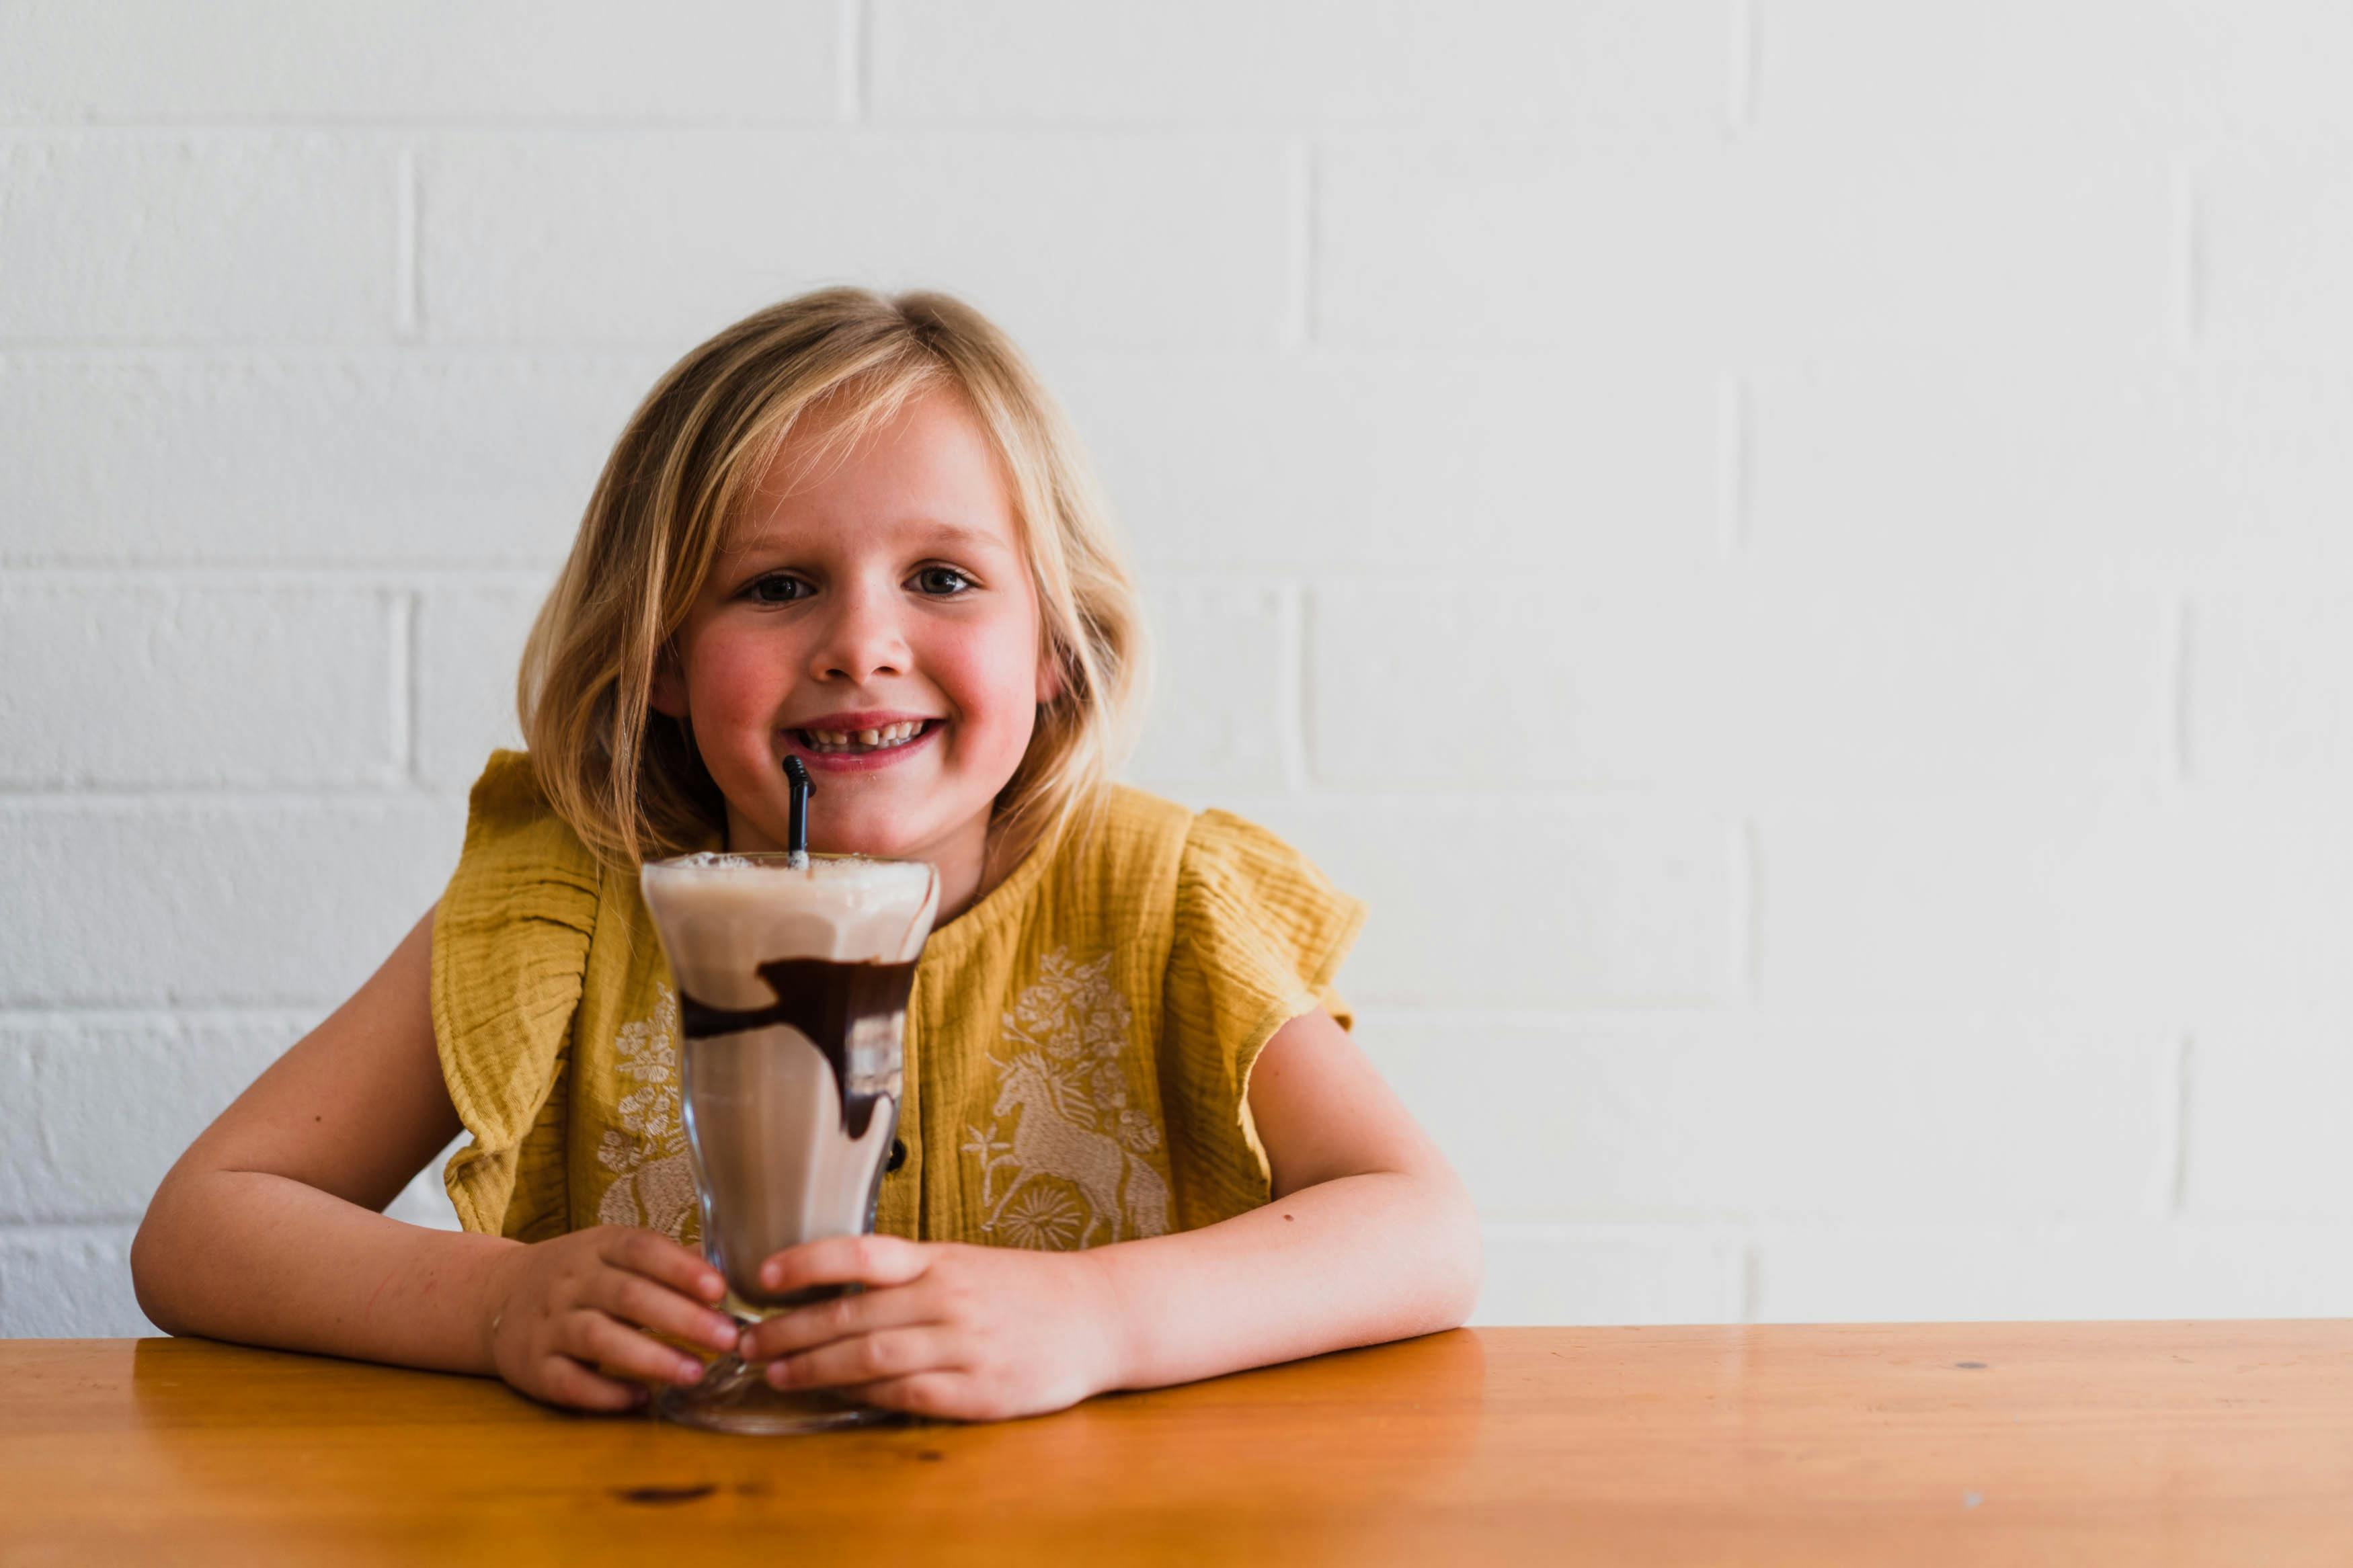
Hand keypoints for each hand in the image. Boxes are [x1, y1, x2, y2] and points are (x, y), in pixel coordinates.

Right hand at [481, 1225, 742, 1410]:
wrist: (496, 1298)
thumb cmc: (578, 1277)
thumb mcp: (612, 1254)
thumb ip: (666, 1263)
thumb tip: (730, 1275)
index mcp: (597, 1247)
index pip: (641, 1249)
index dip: (681, 1268)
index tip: (720, 1289)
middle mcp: (571, 1282)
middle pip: (628, 1297)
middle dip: (682, 1318)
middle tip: (727, 1340)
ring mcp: (549, 1325)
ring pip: (599, 1339)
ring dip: (651, 1358)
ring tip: (695, 1373)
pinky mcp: (534, 1368)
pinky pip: (571, 1383)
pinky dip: (608, 1394)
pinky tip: (643, 1399)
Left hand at [736, 1235, 1125, 1421]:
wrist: (1097, 1316)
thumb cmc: (1022, 1288)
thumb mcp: (964, 1263)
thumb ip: (907, 1275)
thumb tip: (831, 1288)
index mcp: (941, 1260)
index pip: (862, 1253)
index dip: (807, 1262)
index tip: (763, 1275)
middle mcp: (949, 1299)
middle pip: (852, 1316)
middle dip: (790, 1332)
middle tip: (748, 1343)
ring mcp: (965, 1347)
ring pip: (872, 1359)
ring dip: (816, 1369)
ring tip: (777, 1373)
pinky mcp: (980, 1392)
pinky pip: (909, 1396)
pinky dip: (868, 1397)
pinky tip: (842, 1397)